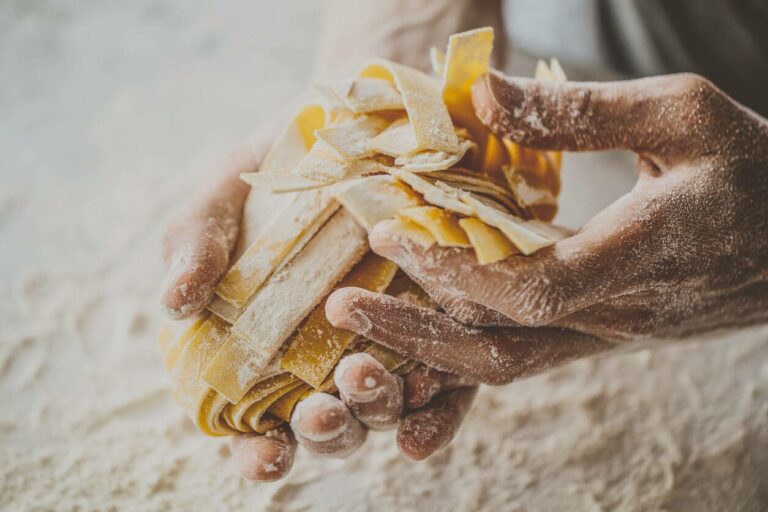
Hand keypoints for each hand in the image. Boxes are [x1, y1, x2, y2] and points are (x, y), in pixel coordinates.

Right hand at [160, 134, 476, 481]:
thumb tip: (174, 301)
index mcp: (268, 353)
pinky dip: (440, 401)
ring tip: (363, 379)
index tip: (266, 454)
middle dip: (327, 432)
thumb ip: (194, 247)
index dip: (259, 452)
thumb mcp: (221, 201)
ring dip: (376, 409)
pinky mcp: (439, 325)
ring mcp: (387, 346)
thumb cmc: (271, 171)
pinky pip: (447, 379)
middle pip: (331, 424)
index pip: (260, 427)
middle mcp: (328, 360)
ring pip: (386, 405)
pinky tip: (426, 392)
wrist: (350, 124)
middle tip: (319, 414)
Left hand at [325, 71, 767, 383]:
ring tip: (364, 320)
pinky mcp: (602, 337)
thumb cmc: (754, 170)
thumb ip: (582, 112)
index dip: (456, 269)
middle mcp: (620, 317)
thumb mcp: (684, 113)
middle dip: (415, 332)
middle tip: (340, 308)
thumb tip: (481, 94)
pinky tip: (420, 316)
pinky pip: (522, 353)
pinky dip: (463, 340)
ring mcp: (610, 338)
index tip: (392, 234)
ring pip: (505, 364)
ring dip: (429, 347)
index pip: (532, 291)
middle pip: (499, 349)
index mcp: (644, 257)